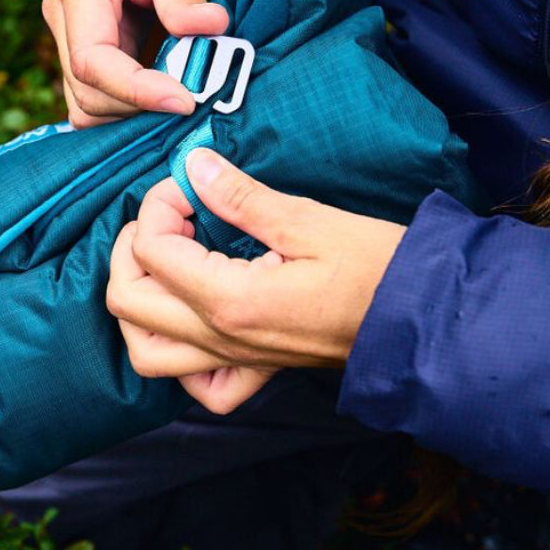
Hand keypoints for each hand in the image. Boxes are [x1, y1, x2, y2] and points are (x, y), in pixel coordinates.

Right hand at [43, 0, 228, 128]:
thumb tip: (211, 27)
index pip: (91, 60)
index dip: (135, 90)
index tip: (184, 101)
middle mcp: (61, 14)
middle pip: (86, 91)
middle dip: (138, 107)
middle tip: (194, 99)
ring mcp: (65, 37)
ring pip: (86, 106)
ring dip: (133, 113)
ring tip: (180, 95)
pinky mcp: (80, 54)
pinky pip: (95, 100)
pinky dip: (129, 108)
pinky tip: (163, 94)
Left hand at [107, 148, 406, 413]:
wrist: (423, 319)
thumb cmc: (376, 267)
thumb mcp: (307, 219)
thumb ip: (239, 195)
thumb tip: (192, 165)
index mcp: (231, 300)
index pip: (151, 250)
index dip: (158, 205)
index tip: (190, 183)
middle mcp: (221, 338)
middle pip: (126, 302)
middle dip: (130, 248)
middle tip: (167, 216)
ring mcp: (234, 360)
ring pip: (145, 351)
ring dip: (138, 302)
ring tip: (164, 261)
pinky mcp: (254, 371)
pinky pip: (195, 384)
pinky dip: (178, 353)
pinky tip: (193, 316)